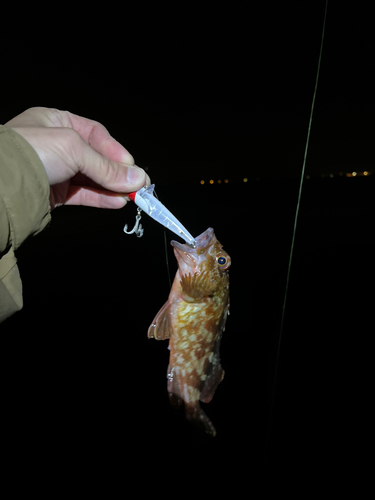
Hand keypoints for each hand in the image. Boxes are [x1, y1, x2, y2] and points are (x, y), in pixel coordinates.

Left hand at [5, 107, 148, 209]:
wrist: (0, 183)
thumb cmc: (28, 152)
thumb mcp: (73, 148)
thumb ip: (106, 166)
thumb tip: (136, 178)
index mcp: (55, 121)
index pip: (95, 134)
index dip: (115, 150)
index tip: (131, 166)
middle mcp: (55, 145)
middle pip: (95, 158)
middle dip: (117, 172)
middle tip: (138, 184)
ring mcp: (54, 170)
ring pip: (91, 179)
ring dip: (112, 187)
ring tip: (131, 196)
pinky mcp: (53, 193)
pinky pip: (82, 195)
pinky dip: (100, 199)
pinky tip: (116, 202)